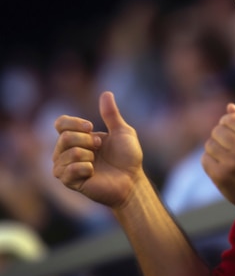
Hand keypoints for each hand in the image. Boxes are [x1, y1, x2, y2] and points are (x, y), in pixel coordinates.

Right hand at [52, 91, 143, 207]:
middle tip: (100, 149)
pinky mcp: (70, 182)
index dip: (74, 123)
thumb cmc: (128, 158)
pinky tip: (93, 172)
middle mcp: (67, 152)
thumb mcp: (122, 132)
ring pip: (68, 153)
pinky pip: (69, 170)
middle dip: (87, 141)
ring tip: (97, 162)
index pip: (61, 123)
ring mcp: (66, 167)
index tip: (91, 127)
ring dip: (88, 155)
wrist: (133, 180)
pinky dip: (85, 168)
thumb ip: (111, 114)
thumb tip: (106, 93)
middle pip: (64, 137)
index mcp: (77, 138)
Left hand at [201, 104, 234, 225]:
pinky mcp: (221, 176)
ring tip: (228, 157)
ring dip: (215, 149)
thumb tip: (230, 107)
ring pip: (209, 144)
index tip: (233, 131)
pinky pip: (205, 159)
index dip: (228, 123)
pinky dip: (211, 162)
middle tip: (232, 147)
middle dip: (221, 136)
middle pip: (217, 130)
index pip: (230, 118)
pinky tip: (223, 167)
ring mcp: (232, 164)